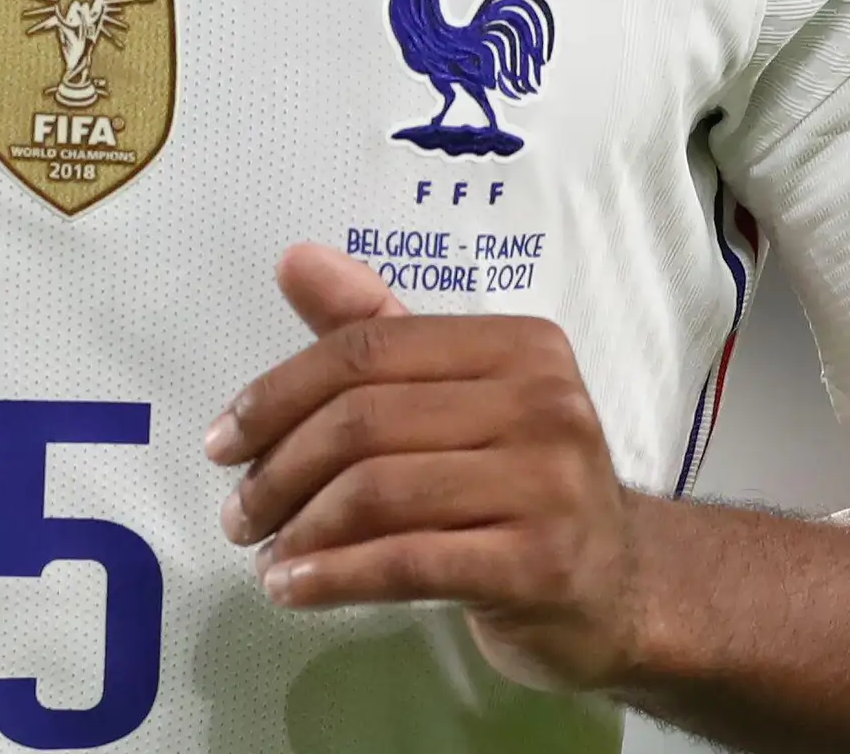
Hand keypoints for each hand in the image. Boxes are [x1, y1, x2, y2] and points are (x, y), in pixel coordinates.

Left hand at [205, 242, 644, 692]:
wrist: (625, 590)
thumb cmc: (525, 488)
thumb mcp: (461, 398)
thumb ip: (380, 330)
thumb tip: (295, 260)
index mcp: (518, 345)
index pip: (369, 350)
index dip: (280, 393)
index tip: (224, 441)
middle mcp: (543, 402)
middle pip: (365, 421)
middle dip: (279, 469)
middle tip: (237, 513)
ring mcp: (548, 485)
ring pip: (379, 492)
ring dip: (299, 529)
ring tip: (263, 556)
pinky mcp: (539, 564)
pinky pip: (407, 561)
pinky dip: (333, 576)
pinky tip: (293, 588)